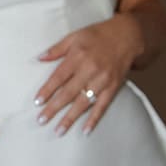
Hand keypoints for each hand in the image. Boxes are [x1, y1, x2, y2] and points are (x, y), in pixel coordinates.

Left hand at [35, 14, 140, 135]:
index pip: (59, 77)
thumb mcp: (75, 36)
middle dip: (54, 108)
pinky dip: (94, 119)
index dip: (47, 90)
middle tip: (41, 120)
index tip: (37, 102)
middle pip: (68, 92)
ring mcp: (102, 80)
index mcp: (78, 56)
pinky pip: (102, 106)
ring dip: (70, 118)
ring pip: (83, 102)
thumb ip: (57, 48)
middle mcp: (90, 69)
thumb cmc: (98, 35)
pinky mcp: (113, 87)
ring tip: (59, 130)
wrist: (128, 36)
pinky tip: (85, 130)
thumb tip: (39, 58)